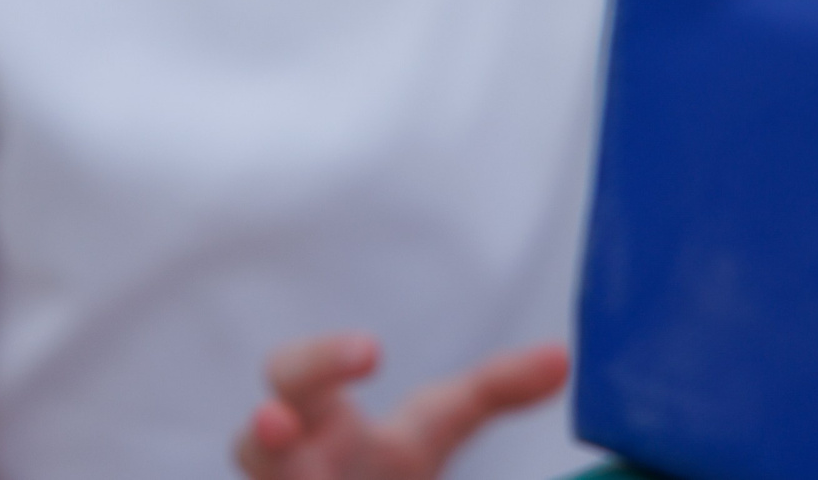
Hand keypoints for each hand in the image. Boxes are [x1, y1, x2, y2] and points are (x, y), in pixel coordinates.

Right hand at [234, 333, 570, 479]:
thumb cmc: (382, 466)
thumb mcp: (436, 426)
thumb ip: (494, 390)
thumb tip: (564, 357)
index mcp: (320, 416)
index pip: (301, 371)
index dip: (327, 358)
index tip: (374, 351)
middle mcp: (287, 465)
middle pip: (252, 443)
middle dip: (267, 430)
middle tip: (282, 424)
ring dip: (273, 477)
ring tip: (297, 467)